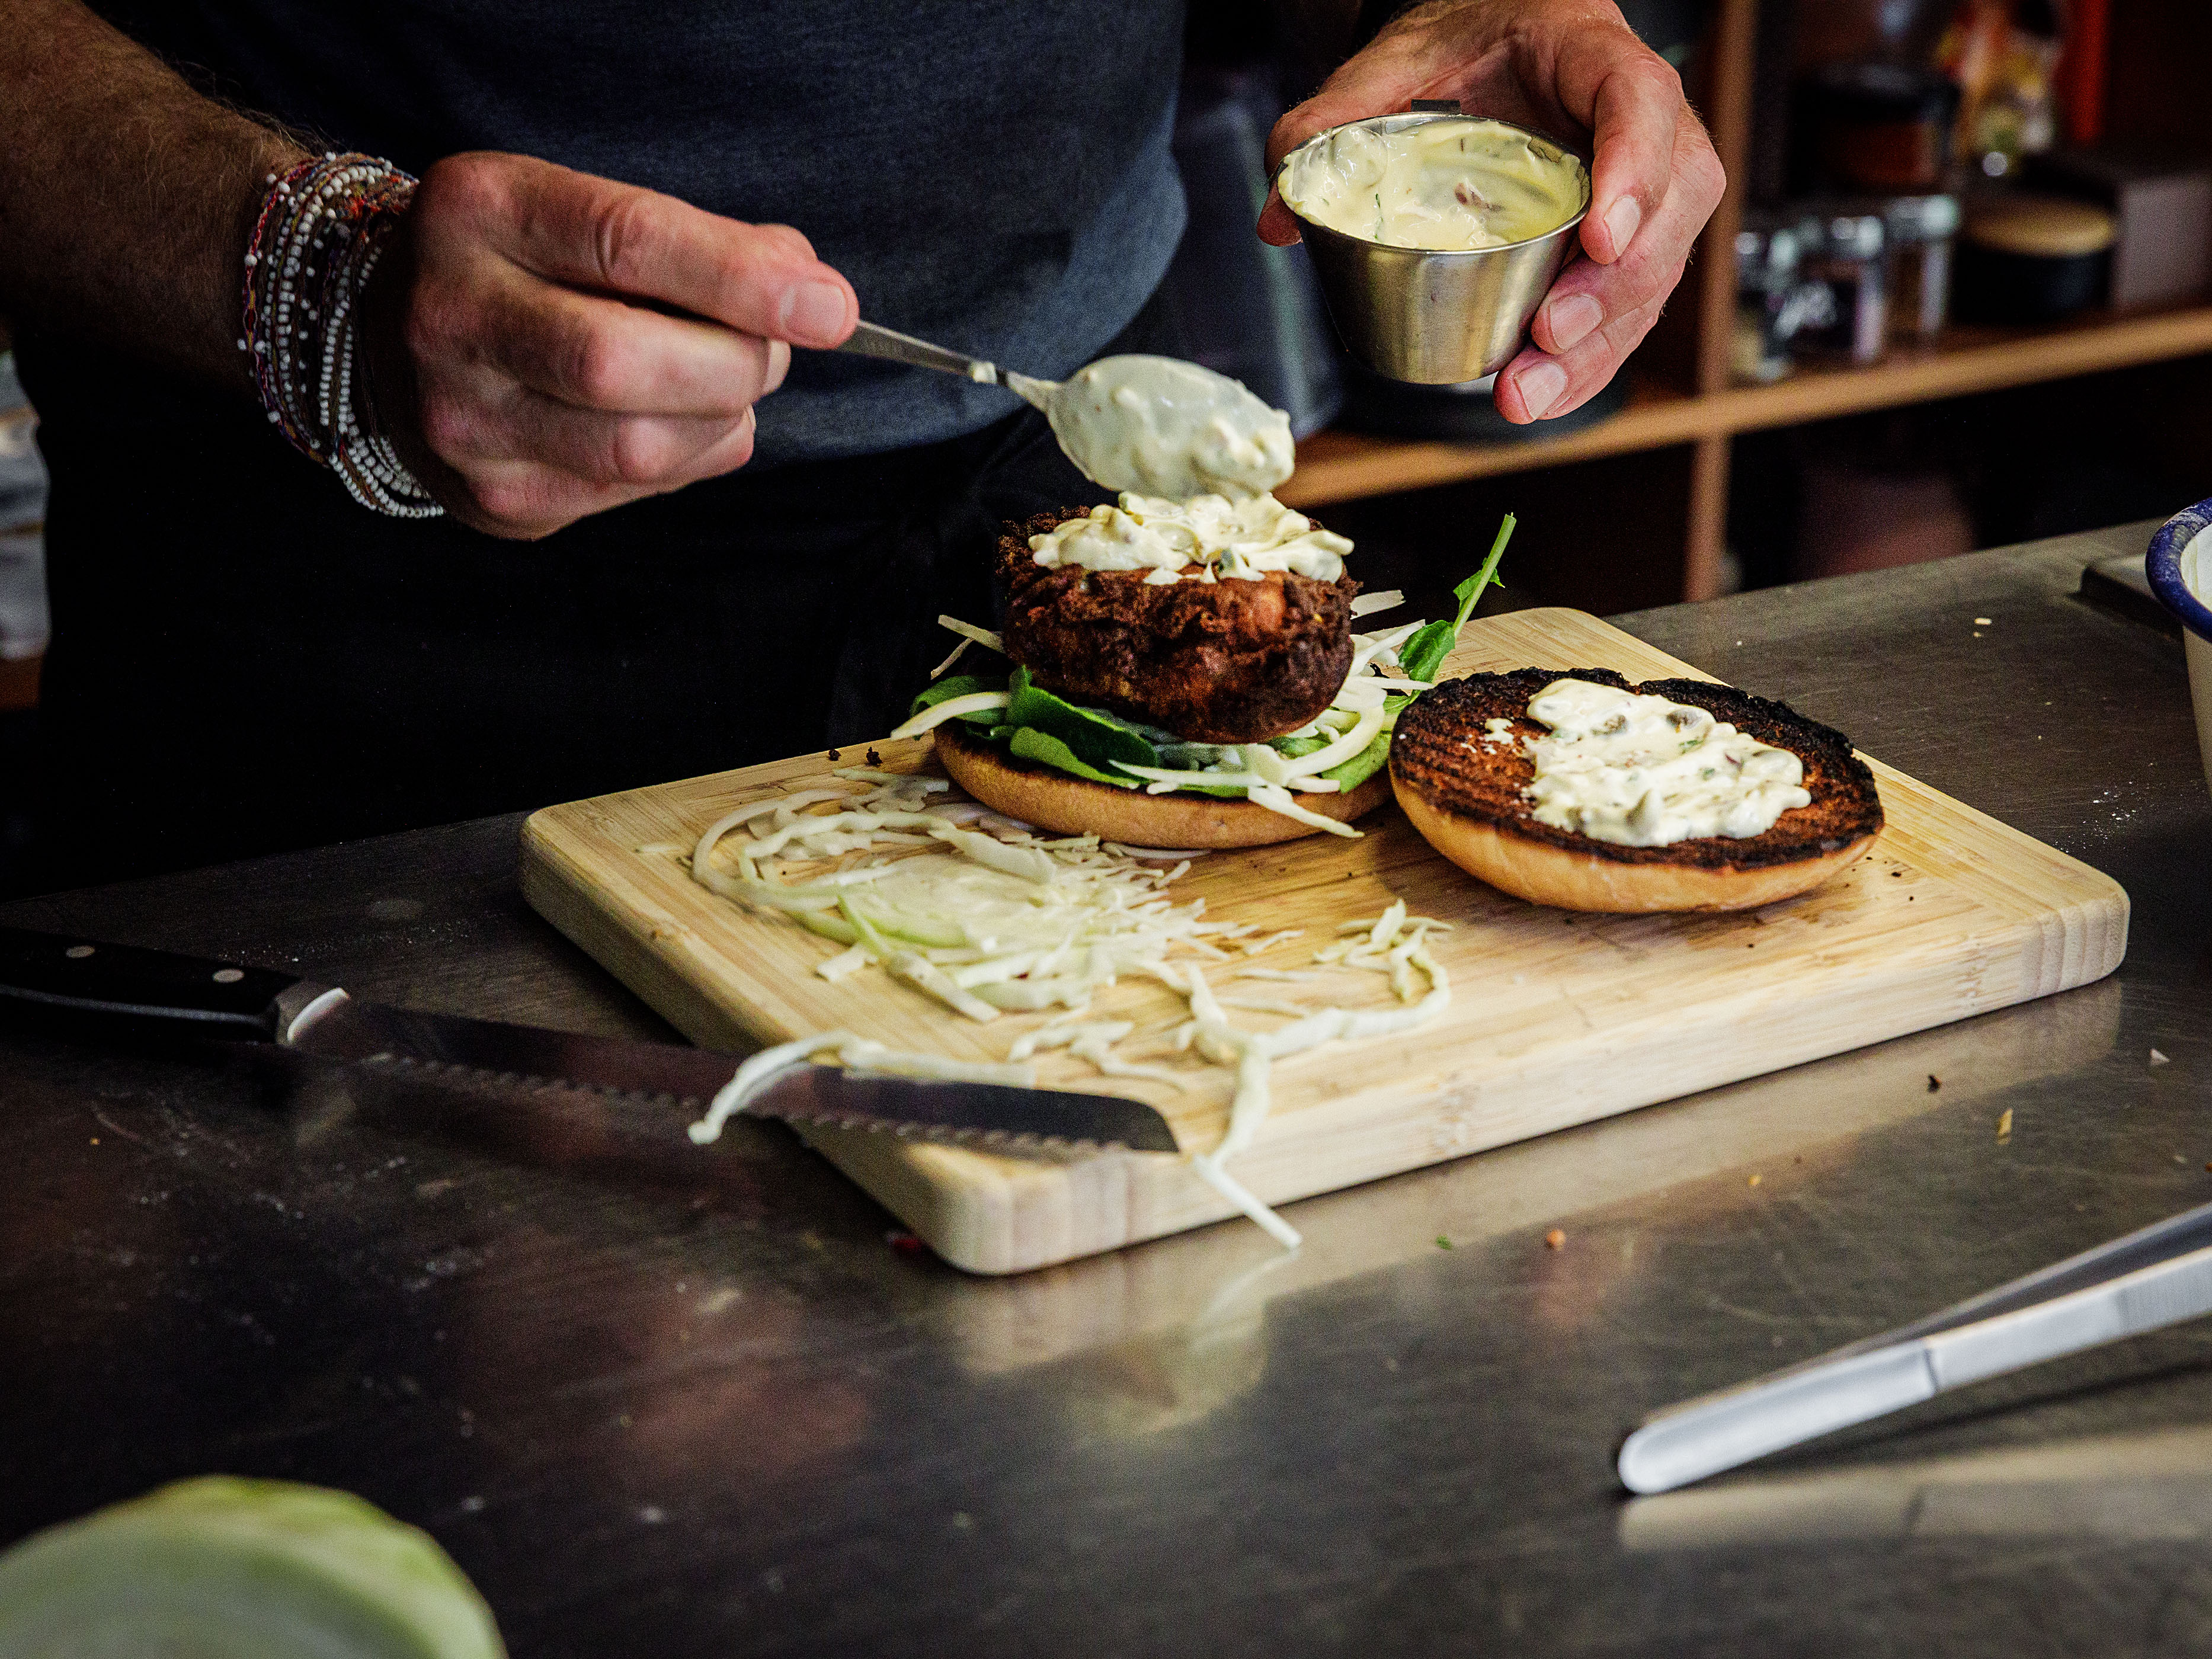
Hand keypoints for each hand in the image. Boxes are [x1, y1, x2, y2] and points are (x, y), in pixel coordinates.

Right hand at [362, 152, 856, 537]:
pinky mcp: (494, 497)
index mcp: (481, 210)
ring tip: (725, 385)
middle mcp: (452, 315)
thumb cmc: (522, 263)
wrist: (388, 333)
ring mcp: (463, 420)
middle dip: (736, 363)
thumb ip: (696, 242)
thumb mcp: (584, 211)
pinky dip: (689, 458)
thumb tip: (813, 296)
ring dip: (722, 419)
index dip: (742, 280)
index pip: (627, 242)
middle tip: (770, 350)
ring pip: (640, 446)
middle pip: (627, 361)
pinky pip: (633, 492)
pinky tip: (675, 423)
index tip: (830, 307)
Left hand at [1259, 0, 1724, 423]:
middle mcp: (1644, 126)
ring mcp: (1648, 189)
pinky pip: (1630, 308)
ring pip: (1654, 272)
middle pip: (1668, 207)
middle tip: (1547, 337)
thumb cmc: (1472, 41)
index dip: (1635, 172)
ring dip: (1596, 346)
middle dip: (1610, 287)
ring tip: (1526, 393)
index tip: (1600, 237)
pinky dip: (1591, 361)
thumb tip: (1278, 213)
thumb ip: (1338, 116)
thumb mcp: (1399, 59)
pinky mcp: (1630, 244)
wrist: (1505, 42)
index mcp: (1598, 59)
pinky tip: (1544, 398)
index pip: (1641, 103)